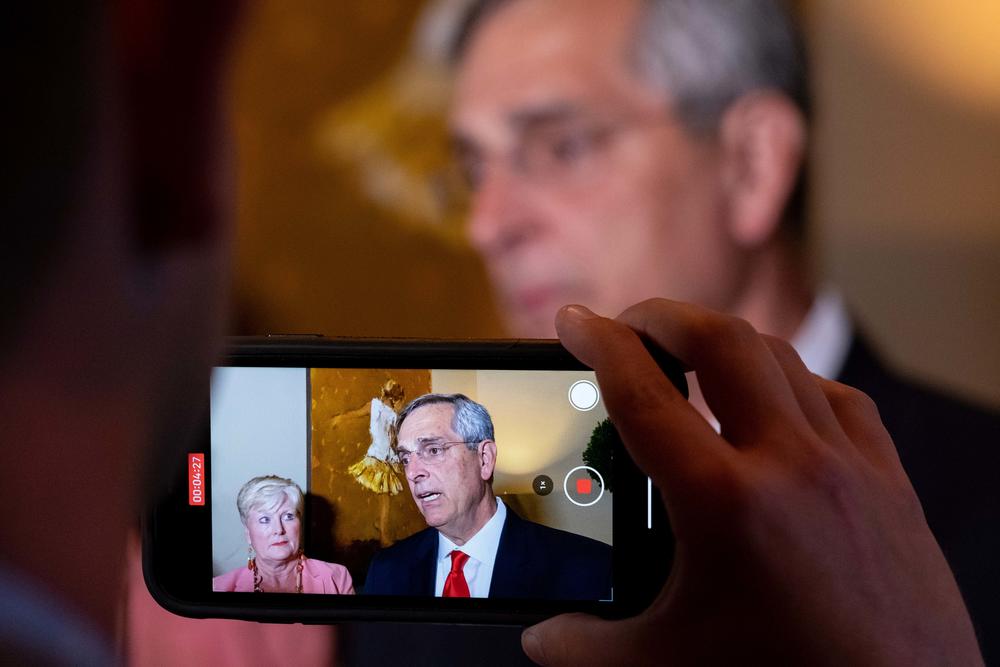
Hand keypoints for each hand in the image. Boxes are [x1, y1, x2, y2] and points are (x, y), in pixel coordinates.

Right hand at [522, 300, 980, 665]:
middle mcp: (790, 465)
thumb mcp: (666, 665)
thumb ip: (586, 647)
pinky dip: (794, 383)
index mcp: (725, 502)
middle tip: (629, 322)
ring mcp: (848, 467)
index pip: (642, 392)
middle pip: (721, 341)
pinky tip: (776, 403)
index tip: (573, 321)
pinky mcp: (889, 483)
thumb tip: (541, 637)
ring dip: (726, 342)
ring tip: (690, 355)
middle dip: (664, 315)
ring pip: (781, 359)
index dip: (598, 342)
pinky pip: (838, 399)